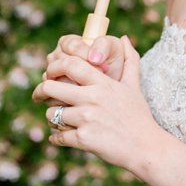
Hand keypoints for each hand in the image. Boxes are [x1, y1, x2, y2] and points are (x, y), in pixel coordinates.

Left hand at [32, 36, 160, 172]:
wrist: (145, 147)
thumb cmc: (139, 116)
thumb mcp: (134, 86)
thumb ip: (129, 60)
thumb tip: (125, 38)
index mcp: (102, 83)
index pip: (70, 65)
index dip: (54, 67)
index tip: (49, 74)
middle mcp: (92, 98)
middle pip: (50, 87)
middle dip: (41, 92)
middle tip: (39, 96)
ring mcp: (87, 119)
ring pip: (52, 114)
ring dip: (52, 117)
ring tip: (58, 120)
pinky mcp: (84, 139)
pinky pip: (58, 136)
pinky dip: (56, 138)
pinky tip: (61, 137)